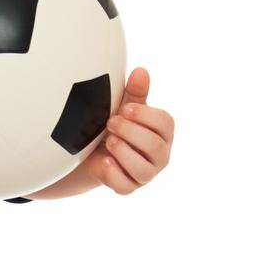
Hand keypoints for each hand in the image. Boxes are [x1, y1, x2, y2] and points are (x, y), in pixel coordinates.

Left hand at [83, 66, 173, 193]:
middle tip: (110, 122)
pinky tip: (104, 161)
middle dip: (131, 132)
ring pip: (143, 169)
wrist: (93, 150)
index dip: (145, 115)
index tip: (125, 108)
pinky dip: (113, 173)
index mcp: (163, 131)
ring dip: (123, 152)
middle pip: (155, 146)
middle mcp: (160, 154)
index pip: (165, 124)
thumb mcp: (125, 107)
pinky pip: (125, 186)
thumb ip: (135, 92)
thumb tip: (140, 71)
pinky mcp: (129, 187)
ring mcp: (146, 173)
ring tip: (108, 141)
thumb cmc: (116, 124)